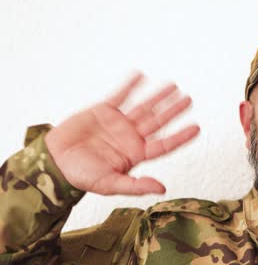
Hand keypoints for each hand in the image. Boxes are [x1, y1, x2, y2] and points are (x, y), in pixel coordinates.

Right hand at [44, 73, 199, 195]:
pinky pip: (120, 95)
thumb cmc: (82, 176)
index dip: (180, 136)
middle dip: (173, 110)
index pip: (164, 144)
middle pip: (158, 122)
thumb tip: (162, 189)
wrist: (54, 162)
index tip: (196, 128)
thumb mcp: (110, 184)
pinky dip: (130, 86)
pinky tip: (141, 76)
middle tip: (188, 99)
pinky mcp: (103, 111)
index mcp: (136, 154)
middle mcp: (131, 137)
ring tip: (174, 86)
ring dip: (158, 96)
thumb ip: (136, 186)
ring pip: (143, 107)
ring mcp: (119, 123)